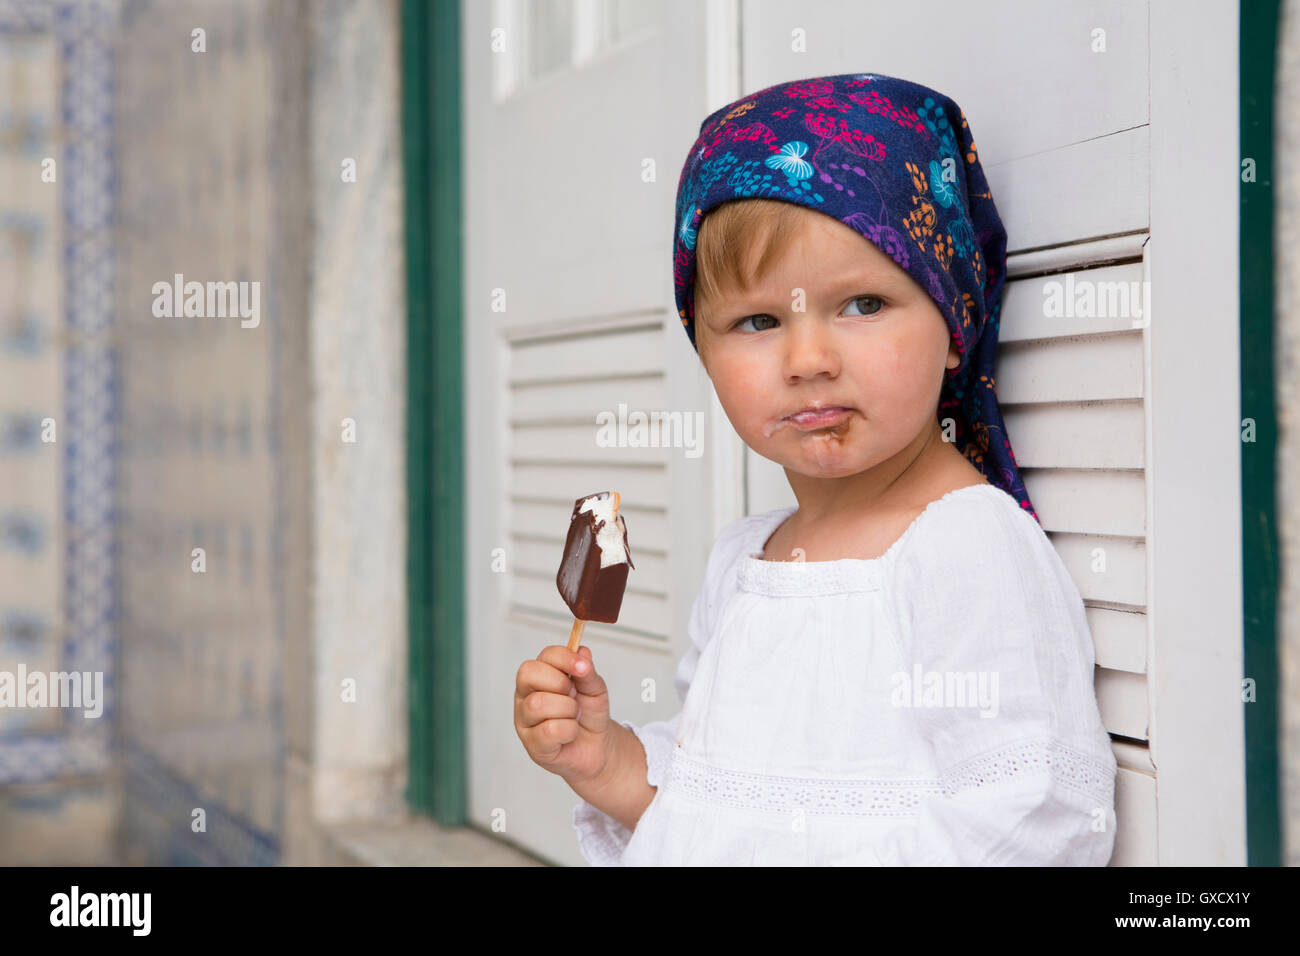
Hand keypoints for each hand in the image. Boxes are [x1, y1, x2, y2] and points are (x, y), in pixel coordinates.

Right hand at [514, 644, 613, 784]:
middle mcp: (525, 695)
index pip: (543, 656)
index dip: (564, 658)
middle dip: (561, 684)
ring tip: (574, 716)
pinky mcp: (532, 745)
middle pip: (528, 674)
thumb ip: (587, 671)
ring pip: (537, 704)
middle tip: (574, 696)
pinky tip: (570, 734)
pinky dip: (569, 731)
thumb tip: (581, 652)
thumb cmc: (590, 714)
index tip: (583, 667)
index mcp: (539, 676)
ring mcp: (524, 721)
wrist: (598, 746)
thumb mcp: (595, 688)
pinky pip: (549, 730)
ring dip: (568, 710)